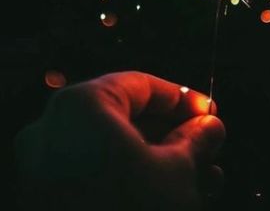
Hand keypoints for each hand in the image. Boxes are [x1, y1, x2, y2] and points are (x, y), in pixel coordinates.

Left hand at [15, 72, 224, 210]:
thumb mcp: (177, 172)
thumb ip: (195, 139)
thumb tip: (210, 127)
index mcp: (82, 106)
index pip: (142, 85)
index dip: (183, 98)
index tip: (209, 112)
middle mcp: (56, 130)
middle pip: (130, 118)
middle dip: (176, 133)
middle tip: (208, 144)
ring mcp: (47, 166)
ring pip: (117, 147)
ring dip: (162, 158)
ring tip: (202, 172)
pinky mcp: (49, 196)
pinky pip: (99, 172)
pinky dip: (135, 175)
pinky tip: (173, 189)